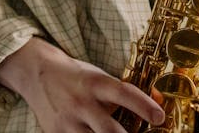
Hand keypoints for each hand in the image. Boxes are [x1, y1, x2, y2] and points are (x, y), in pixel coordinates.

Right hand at [0, 37, 164, 132]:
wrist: (38, 73)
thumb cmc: (76, 76)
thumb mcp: (99, 77)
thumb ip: (120, 94)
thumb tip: (152, 106)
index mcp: (96, 83)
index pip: (124, 93)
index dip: (144, 105)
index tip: (159, 117)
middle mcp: (82, 102)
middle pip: (109, 130)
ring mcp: (68, 121)